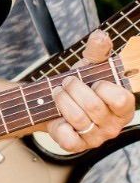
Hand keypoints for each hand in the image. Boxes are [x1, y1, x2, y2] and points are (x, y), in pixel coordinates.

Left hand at [46, 30, 135, 152]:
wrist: (57, 100)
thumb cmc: (82, 83)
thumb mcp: (90, 65)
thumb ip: (98, 51)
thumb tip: (101, 36)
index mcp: (124, 106)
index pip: (120, 99)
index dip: (103, 87)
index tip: (94, 81)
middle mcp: (113, 126)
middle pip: (93, 106)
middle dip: (73, 88)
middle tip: (66, 83)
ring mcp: (96, 138)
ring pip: (77, 118)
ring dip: (62, 100)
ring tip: (58, 93)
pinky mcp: (77, 146)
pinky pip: (67, 138)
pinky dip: (58, 125)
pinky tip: (58, 116)